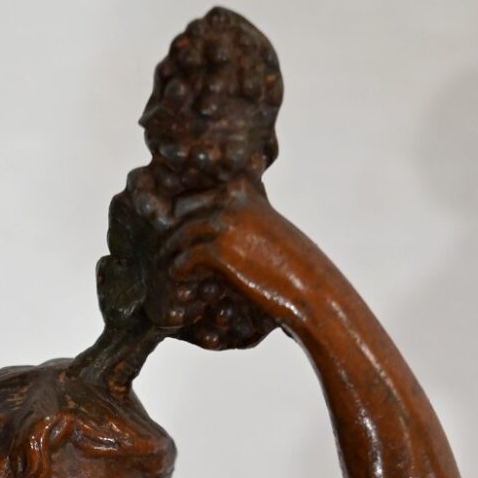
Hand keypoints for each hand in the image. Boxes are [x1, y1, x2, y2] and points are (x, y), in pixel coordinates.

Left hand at [165, 179, 326, 334]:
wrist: (309, 288)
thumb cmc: (291, 264)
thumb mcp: (265, 228)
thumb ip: (238, 219)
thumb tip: (206, 223)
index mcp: (241, 189)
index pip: (193, 196)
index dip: (180, 218)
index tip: (174, 238)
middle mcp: (230, 199)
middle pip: (179, 213)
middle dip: (170, 235)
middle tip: (167, 257)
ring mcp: (222, 223)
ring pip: (177, 238)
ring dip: (171, 258)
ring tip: (171, 274)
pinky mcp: (218, 251)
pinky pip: (181, 261)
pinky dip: (179, 275)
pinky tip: (184, 285)